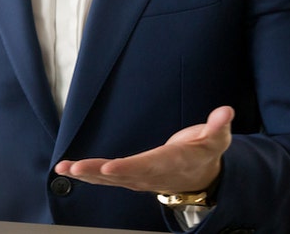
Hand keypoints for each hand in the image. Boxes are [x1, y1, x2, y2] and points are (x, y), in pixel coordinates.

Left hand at [54, 106, 233, 194]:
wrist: (203, 177)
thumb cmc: (206, 153)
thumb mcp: (217, 139)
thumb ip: (218, 126)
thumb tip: (226, 111)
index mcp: (171, 163)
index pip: (147, 166)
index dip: (128, 168)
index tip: (109, 168)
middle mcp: (152, 174)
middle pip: (122, 174)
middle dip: (96, 172)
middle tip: (74, 168)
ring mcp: (140, 178)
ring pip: (109, 178)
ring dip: (85, 174)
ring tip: (63, 168)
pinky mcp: (130, 177)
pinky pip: (106, 177)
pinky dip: (86, 174)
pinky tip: (67, 169)